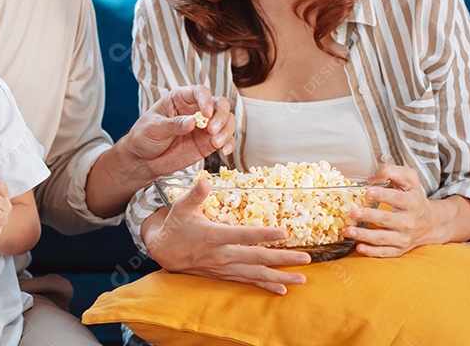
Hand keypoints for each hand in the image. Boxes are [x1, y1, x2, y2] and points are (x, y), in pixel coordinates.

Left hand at [123, 85, 234, 180]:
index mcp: (180, 99)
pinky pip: (226, 140)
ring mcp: (204, 127)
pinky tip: (225, 150)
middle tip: (212, 130)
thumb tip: (193, 122)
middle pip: (219, 104)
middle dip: (221, 115)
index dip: (206, 100)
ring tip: (217, 142)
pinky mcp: (208, 142)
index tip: (206, 113)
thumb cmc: (144, 137)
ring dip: (226, 130)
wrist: (142, 160)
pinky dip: (229, 144)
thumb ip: (173, 124)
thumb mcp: (153, 128)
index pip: (199, 92)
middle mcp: (196, 110)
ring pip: (226, 121)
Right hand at [144, 177, 310, 294]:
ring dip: (280, 277)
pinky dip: (265, 286)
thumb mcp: (181, 206)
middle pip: (256, 258)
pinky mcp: (224, 275)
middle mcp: (221, 254)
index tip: (284, 233)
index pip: (243, 235)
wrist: (163, 252)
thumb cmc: (175, 226)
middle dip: (282, 259)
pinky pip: (248, 282)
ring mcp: (224, 267)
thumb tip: (204, 179)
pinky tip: (282, 289)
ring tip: (302, 279)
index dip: (264, 234)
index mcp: (213, 235)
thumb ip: (195, 194)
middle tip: (306, 258)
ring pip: (256, 274)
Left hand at [345, 164, 441, 257]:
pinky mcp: (400, 249)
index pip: (397, 198)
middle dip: (369, 216)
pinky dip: (372, 252)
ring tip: (348, 230)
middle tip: (352, 212)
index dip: (383, 195)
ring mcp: (404, 237)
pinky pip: (385, 252)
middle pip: (387, 219)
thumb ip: (391, 172)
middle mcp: (409, 222)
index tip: (368, 192)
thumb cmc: (415, 198)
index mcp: (412, 203)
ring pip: (383, 238)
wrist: (432, 223)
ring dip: (364, 235)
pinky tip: (359, 247)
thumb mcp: (409, 179)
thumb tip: (371, 178)